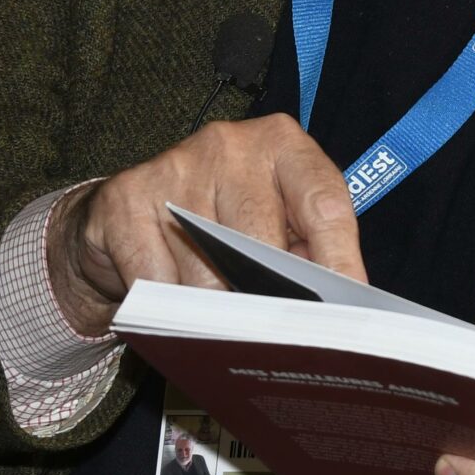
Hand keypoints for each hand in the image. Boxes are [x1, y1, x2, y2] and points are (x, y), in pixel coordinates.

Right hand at [46, 115, 363, 335]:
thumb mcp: (275, 215)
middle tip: (272, 332)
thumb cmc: (221, 214)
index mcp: (282, 142)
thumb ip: (306, 244)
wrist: (128, 210)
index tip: (347, 310)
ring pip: (207, 268)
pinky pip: (155, 277)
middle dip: (269, 294)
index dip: (339, 260)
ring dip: (213, 307)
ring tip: (216, 317)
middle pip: (263, 240)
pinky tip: (170, 305)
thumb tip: (339, 301)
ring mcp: (176, 165)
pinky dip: (166, 304)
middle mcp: (231, 144)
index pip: (324, 203)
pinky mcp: (127, 196)